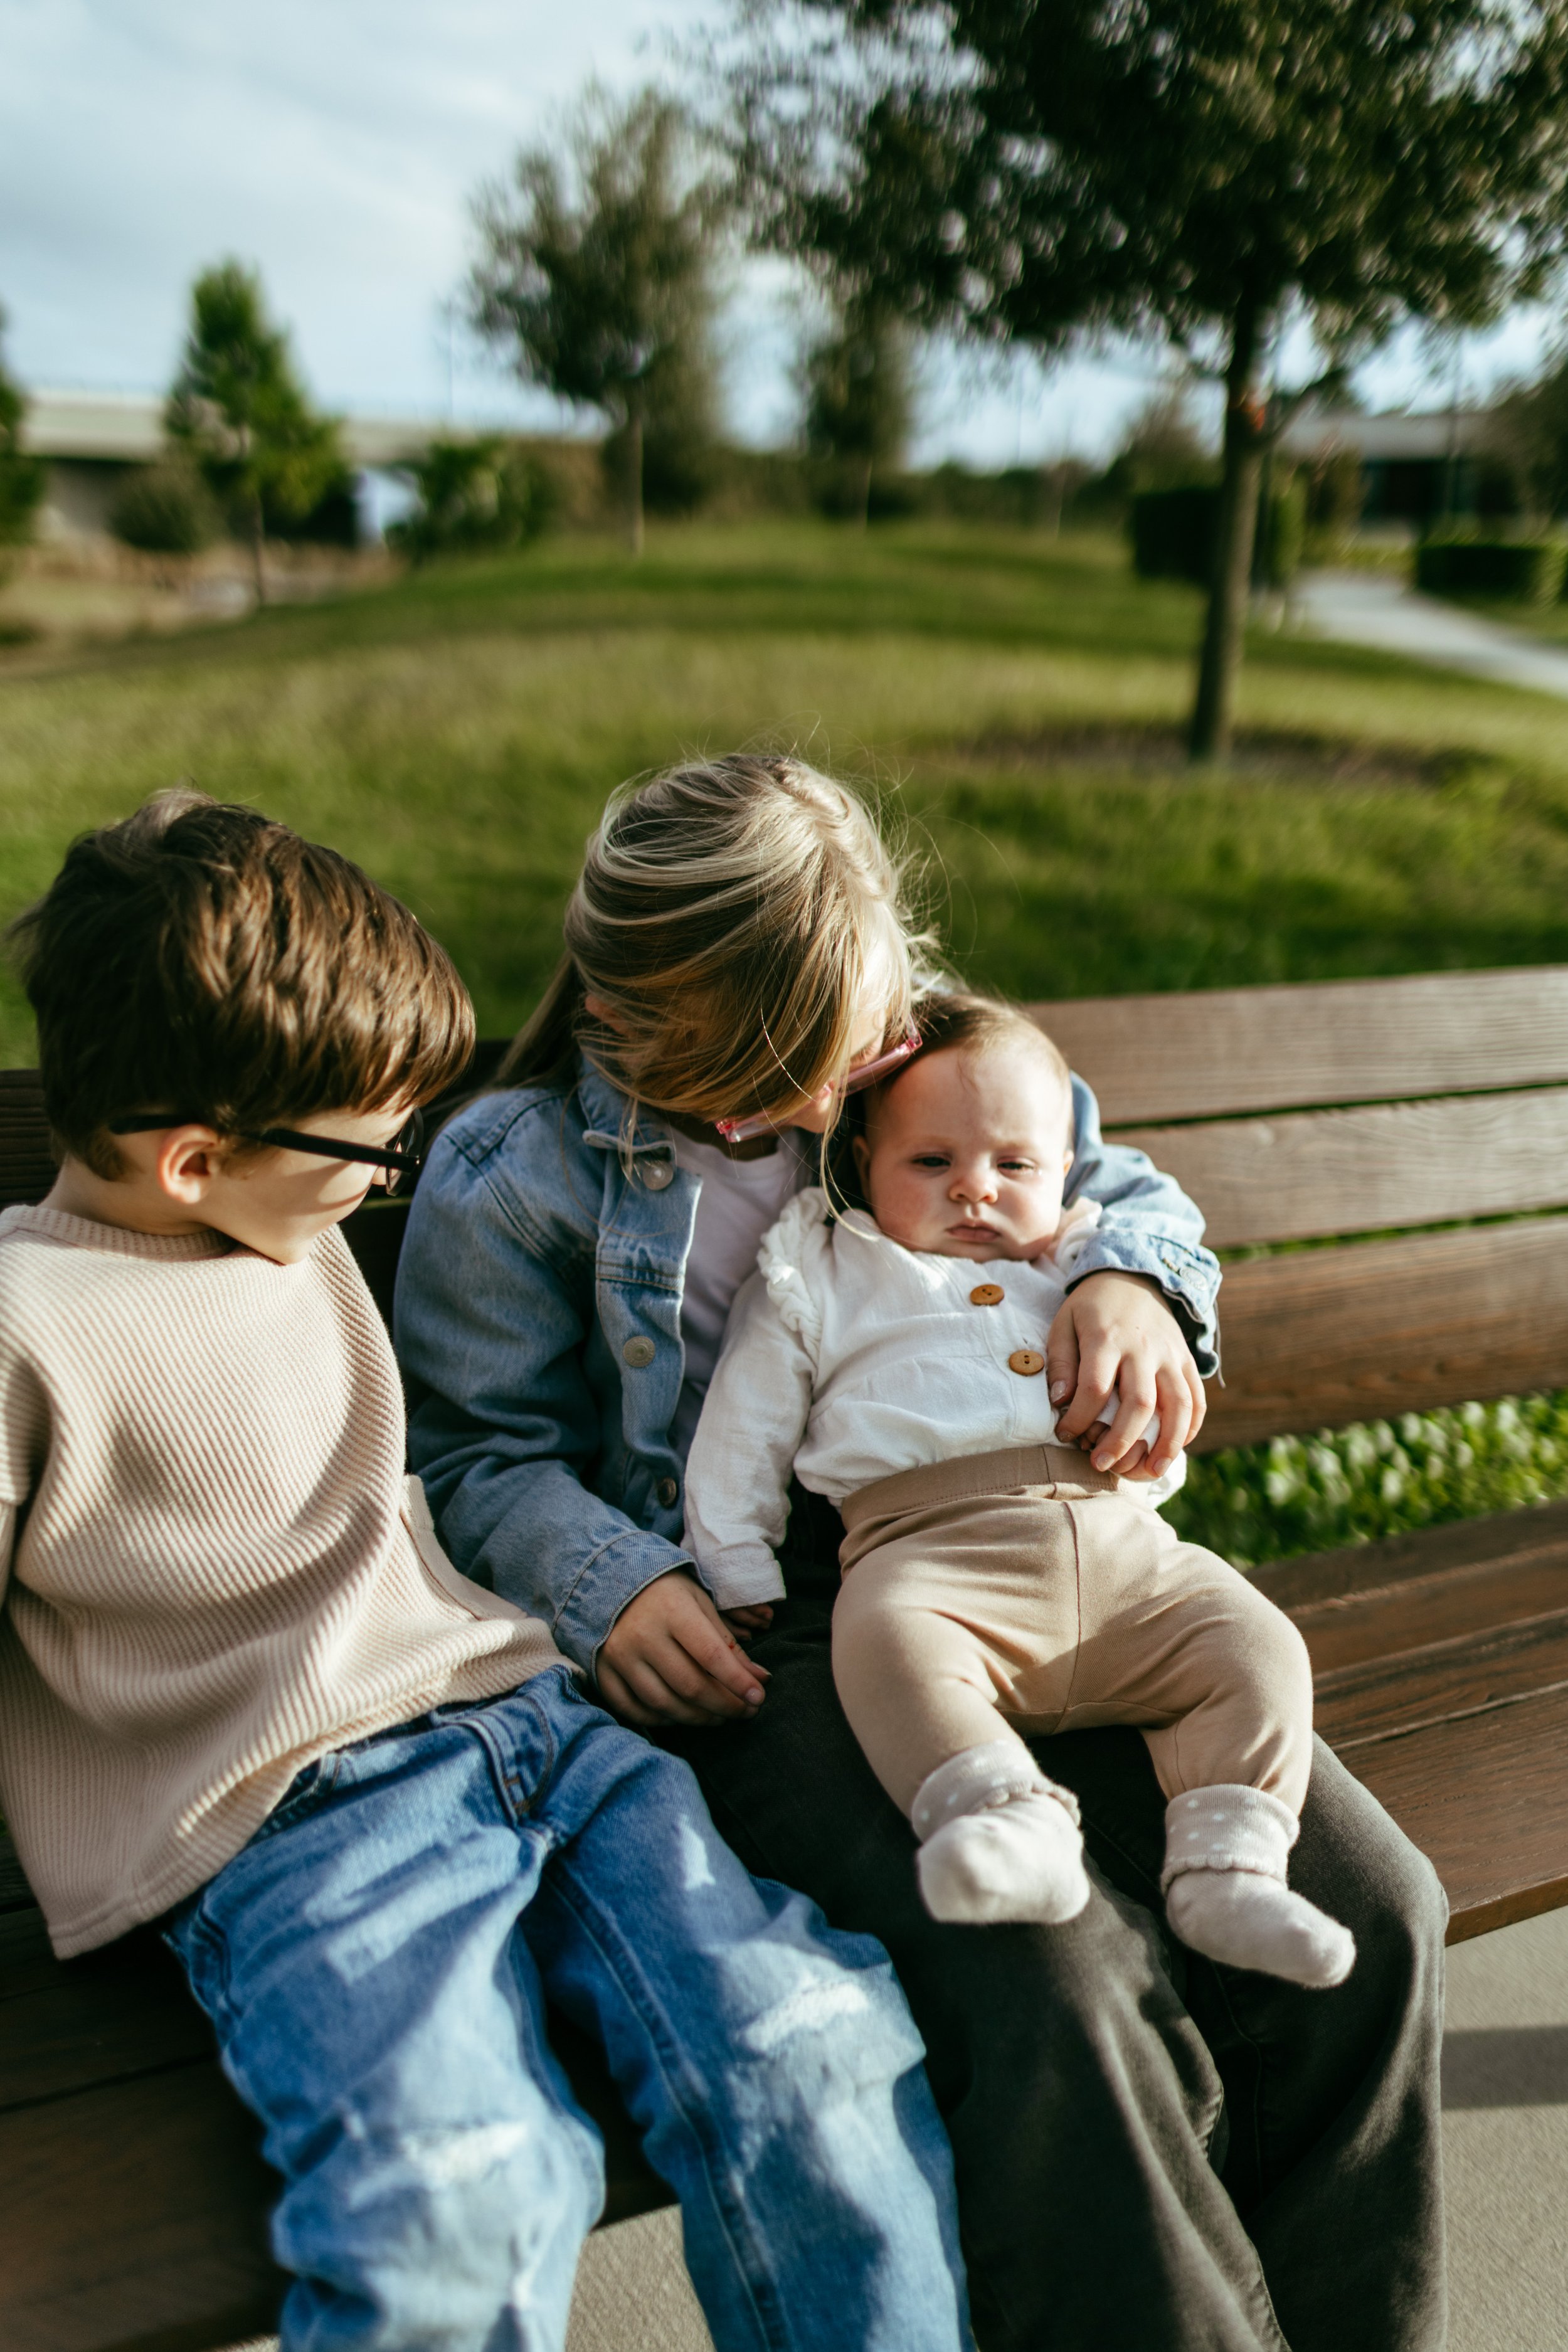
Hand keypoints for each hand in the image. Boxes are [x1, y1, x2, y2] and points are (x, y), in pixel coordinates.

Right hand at [597, 1570, 769, 1726]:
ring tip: (718, 1717)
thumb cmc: (666, 1594)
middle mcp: (643, 1634)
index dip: (738, 1682)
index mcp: (672, 1610)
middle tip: (744, 1712)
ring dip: (697, 1718)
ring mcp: (619, 1656)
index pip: (711, 1656)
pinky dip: (660, 1719)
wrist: (609, 1582)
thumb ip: (729, 1644)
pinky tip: (680, 1716)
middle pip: (690, 1685)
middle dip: (724, 1705)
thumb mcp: (700, 1605)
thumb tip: (760, 1680)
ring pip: (663, 1703)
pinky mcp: (603, 1672)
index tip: (758, 1698)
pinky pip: (633, 1709)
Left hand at [1045, 1271, 1205, 1478]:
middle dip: (1121, 1441)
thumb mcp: (1064, 1323)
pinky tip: (1176, 1449)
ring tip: (1150, 1473)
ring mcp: (1171, 1355)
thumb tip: (1060, 1401)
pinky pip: (1197, 1398)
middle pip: (1140, 1403)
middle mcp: (1144, 1348)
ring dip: (1167, 1444)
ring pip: (1178, 1405)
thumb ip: (1061, 1362)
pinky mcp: (1187, 1360)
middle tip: (1100, 1464)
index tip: (1065, 1434)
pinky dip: (1191, 1427)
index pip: (1095, 1387)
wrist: (1134, 1276)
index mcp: (1107, 1337)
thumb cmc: (1091, 1308)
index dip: (1079, 1418)